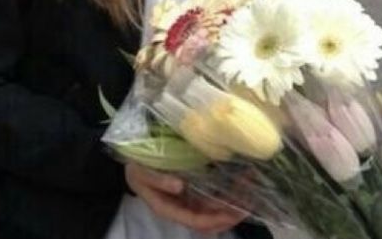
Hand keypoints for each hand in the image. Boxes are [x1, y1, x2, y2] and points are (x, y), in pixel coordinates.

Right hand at [125, 162, 245, 233]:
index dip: (216, 220)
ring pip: (213, 208)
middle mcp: (181, 208)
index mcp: (169, 209)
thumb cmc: (135, 166)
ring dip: (232, 202)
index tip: (234, 212)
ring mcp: (188, 200)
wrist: (131, 160)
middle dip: (230, 214)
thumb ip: (157, 179)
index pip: (197, 222)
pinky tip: (239, 180)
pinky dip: (226, 191)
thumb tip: (178, 186)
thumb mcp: (140, 172)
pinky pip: (212, 196)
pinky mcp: (192, 189)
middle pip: (210, 220)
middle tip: (250, 202)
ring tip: (250, 191)